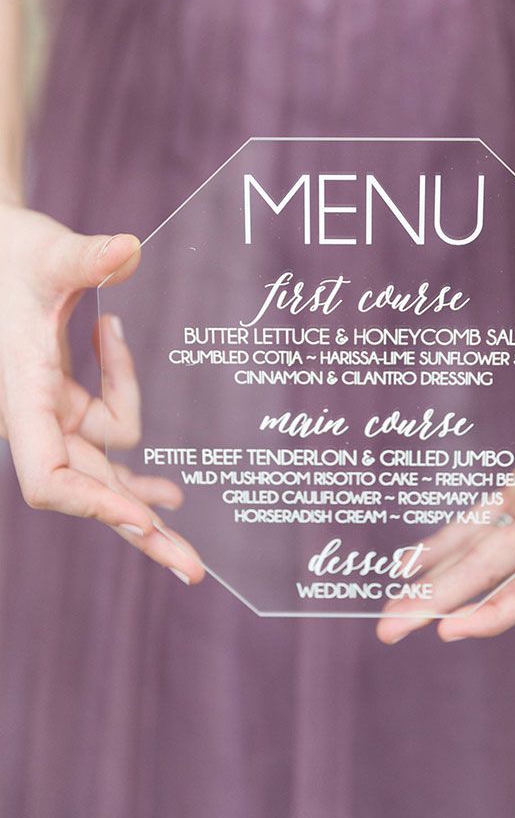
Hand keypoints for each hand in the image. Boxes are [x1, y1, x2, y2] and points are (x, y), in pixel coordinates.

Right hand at [0, 205, 203, 583]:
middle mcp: (38, 417)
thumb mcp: (48, 254)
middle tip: (193, 568)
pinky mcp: (71, 402)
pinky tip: (170, 491)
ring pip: (105, 468)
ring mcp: (57, 414)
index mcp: (23, 396)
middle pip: (88, 492)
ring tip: (190, 531)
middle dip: (139, 529)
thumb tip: (130, 249)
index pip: (47, 476)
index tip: (140, 518)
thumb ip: (85, 258)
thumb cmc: (12, 254)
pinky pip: (109, 440)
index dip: (91, 503)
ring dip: (143, 493)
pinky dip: (136, 459)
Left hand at [376, 330, 514, 643]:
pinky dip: (444, 542)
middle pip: (491, 572)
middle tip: (385, 630)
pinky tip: (410, 561)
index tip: (450, 630)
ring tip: (389, 611)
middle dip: (440, 603)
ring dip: (434, 582)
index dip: (498, 607)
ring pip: (479, 553)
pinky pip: (480, 521)